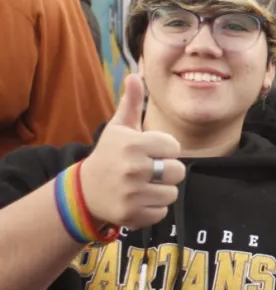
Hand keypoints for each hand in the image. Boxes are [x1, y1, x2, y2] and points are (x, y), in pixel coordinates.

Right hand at [79, 74, 186, 229]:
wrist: (84, 191)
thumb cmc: (110, 154)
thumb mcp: (119, 127)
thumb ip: (131, 102)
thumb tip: (135, 74)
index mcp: (134, 144)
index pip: (175, 147)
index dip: (165, 149)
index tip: (150, 151)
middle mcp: (133, 169)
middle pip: (178, 171)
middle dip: (167, 171)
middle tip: (149, 170)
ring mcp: (132, 194)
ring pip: (172, 192)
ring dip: (161, 190)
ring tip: (143, 185)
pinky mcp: (131, 215)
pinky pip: (162, 212)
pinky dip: (153, 208)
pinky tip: (138, 200)